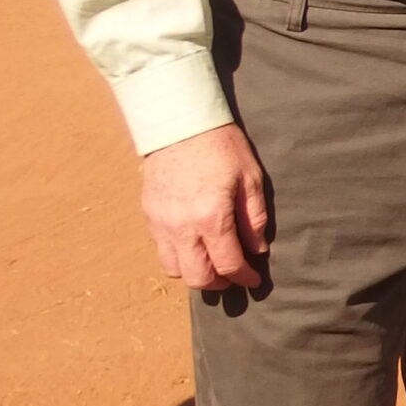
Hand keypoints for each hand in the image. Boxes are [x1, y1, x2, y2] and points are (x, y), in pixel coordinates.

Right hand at [141, 122, 269, 289]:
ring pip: (174, 269)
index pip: (228, 264)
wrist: (179, 121)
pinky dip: (178, 255)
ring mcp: (161, 222)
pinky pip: (160, 249)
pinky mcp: (149, 214)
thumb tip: (257, 249)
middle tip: (233, 276)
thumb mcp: (250, 178)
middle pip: (198, 278)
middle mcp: (182, 226)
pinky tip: (192, 244)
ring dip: (195, 272)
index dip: (244, 278)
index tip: (253, 280)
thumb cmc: (220, 145)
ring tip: (211, 262)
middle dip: (219, 283)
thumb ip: (254, 218)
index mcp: (212, 217)